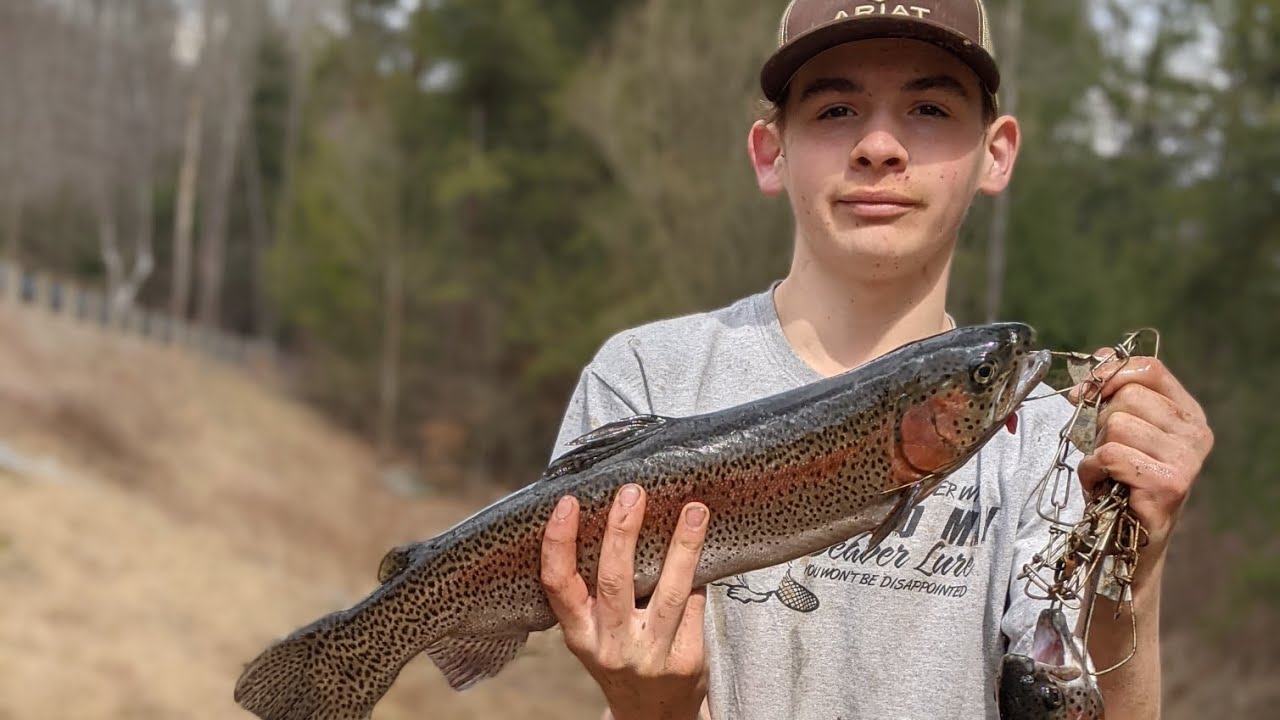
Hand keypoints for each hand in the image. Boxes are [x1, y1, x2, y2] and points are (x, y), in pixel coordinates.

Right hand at [540, 484, 709, 719]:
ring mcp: (650, 655)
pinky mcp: (686, 659)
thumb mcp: (595, 632)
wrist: (653, 715)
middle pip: (614, 582)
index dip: (558, 543)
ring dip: (682, 547)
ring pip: (670, 592)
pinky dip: (698, 573)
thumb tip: (617, 514)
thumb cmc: (622, 657)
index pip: (558, 585)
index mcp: (579, 634)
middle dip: (623, 532)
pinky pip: (695, 605)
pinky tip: (703, 547)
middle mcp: (611, 647)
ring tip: (694, 510)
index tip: (567, 504)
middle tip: (633, 492)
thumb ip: (597, 590)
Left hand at [1071, 351, 1214, 554]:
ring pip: (1116, 425)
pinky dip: (1094, 470)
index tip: (1085, 394)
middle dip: (1101, 422)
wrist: (1126, 537)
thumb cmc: (1119, 477)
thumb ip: (1111, 389)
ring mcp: (1186, 460)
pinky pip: (1111, 456)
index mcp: (1187, 412)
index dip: (1109, 375)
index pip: (1149, 369)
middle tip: (1107, 450)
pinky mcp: (1169, 485)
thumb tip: (1099, 357)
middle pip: (1127, 397)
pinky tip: (1105, 485)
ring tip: (1110, 470)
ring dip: (1097, 449)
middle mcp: (1195, 433)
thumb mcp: (1115, 427)